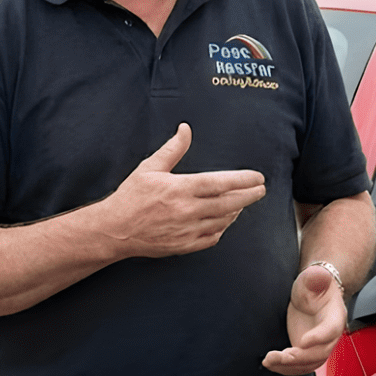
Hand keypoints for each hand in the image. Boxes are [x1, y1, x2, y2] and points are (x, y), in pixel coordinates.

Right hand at [94, 124, 265, 258]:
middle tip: (261, 189)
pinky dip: (222, 229)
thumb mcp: (149, 168)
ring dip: (236, 211)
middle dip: (249, 196)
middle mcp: (187, 211)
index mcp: (180, 189)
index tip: (258, 177)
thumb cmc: (131, 196)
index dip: (243, 180)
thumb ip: (172, 149)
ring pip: (223, 221)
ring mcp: (187, 231)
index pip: (221, 183)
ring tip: (242, 202)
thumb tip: (185, 129)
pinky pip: (212, 238)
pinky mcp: (184, 246)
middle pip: (229, 203)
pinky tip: (224, 221)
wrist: (115, 229)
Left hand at [263, 262, 345, 373]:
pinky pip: (301, 366)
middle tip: (278, 356)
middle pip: (320, 353)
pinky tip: (271, 364)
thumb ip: (316, 278)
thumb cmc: (314, 284)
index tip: (303, 342)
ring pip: (310, 364)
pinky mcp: (308, 350)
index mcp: (335, 316)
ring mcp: (319, 345)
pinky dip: (287, 368)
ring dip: (290, 367)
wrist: (313, 293)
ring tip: (269, 361)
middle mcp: (330, 335)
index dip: (319, 338)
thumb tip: (319, 275)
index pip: (331, 330)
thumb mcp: (314, 277)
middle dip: (299, 358)